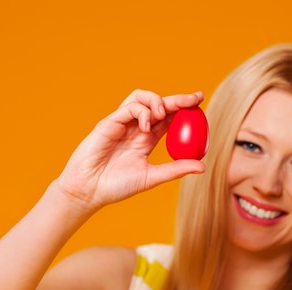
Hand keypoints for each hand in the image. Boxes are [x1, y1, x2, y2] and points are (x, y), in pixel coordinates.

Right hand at [55, 90, 205, 212]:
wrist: (89, 190)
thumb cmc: (117, 186)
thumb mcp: (152, 177)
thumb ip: (175, 169)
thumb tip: (202, 167)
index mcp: (147, 139)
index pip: (169, 119)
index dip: (184, 110)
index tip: (200, 103)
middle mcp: (136, 128)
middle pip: (159, 105)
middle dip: (178, 99)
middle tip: (195, 98)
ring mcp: (122, 124)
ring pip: (141, 98)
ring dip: (157, 101)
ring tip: (163, 114)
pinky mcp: (109, 123)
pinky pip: (128, 108)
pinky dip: (141, 112)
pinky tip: (146, 127)